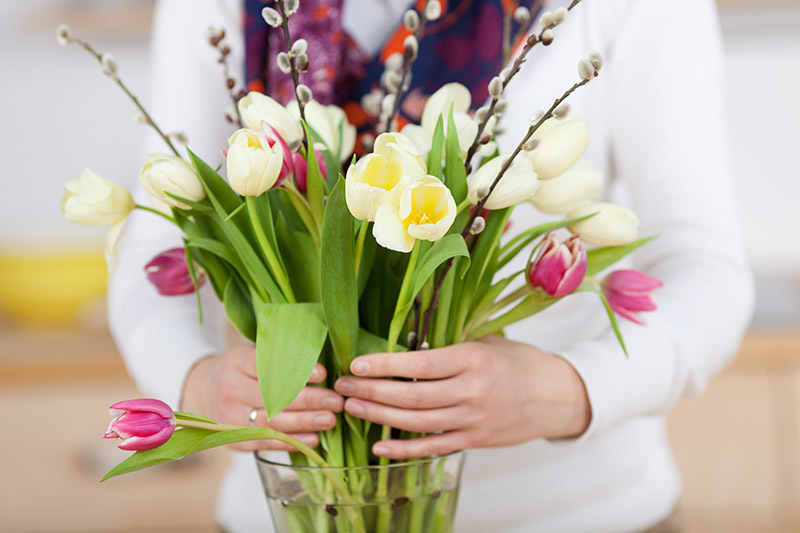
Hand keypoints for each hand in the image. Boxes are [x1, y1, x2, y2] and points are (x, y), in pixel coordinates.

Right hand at [181, 345, 342, 451]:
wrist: (202, 392)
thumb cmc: (242, 371)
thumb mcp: (252, 354)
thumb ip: (280, 357)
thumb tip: (324, 367)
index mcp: (236, 361)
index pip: (268, 365)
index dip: (297, 370)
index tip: (323, 374)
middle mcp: (230, 388)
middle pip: (273, 396)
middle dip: (309, 399)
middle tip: (336, 400)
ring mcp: (229, 416)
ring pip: (272, 421)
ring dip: (305, 422)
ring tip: (330, 419)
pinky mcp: (234, 439)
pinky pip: (267, 441)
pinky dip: (293, 441)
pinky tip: (315, 438)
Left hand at [334, 335, 590, 459]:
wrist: (559, 397)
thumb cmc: (521, 363)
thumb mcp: (488, 343)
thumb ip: (451, 346)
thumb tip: (407, 343)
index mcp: (473, 360)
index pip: (420, 364)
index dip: (385, 365)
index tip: (357, 363)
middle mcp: (471, 392)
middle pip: (412, 396)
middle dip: (372, 391)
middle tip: (341, 386)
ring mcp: (473, 421)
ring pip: (417, 422)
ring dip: (379, 416)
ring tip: (352, 406)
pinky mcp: (474, 441)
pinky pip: (433, 448)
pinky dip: (404, 449)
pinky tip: (378, 445)